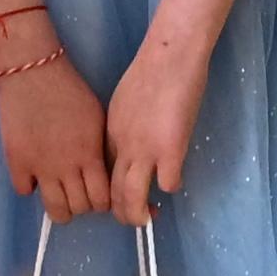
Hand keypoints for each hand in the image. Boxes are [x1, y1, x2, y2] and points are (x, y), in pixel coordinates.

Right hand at [0, 53, 109, 218]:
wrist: (32, 70)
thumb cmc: (69, 90)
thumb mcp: (97, 120)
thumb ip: (100, 151)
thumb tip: (102, 174)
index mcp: (90, 154)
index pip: (102, 200)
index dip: (102, 202)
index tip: (97, 193)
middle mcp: (67, 167)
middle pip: (81, 209)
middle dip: (83, 204)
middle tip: (77, 190)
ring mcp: (39, 167)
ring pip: (55, 210)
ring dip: (60, 205)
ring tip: (58, 190)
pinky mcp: (16, 161)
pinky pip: (25, 191)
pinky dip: (30, 186)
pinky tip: (33, 172)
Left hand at [101, 32, 206, 228]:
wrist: (168, 57)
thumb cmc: (150, 73)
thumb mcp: (122, 104)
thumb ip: (122, 128)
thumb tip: (130, 145)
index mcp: (109, 134)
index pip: (102, 174)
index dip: (109, 191)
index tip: (119, 198)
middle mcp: (122, 146)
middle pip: (112, 192)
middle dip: (121, 212)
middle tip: (134, 219)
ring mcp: (146, 149)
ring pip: (132, 196)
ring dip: (139, 213)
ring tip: (147, 219)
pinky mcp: (171, 148)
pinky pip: (167, 183)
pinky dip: (170, 187)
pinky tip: (173, 182)